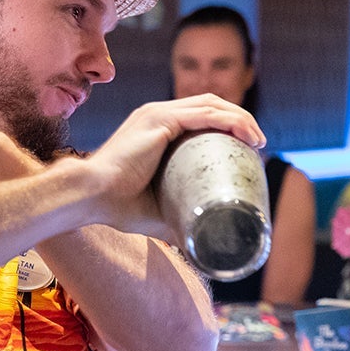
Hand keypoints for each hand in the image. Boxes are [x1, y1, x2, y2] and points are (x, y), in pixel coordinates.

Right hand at [85, 94, 265, 236]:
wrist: (90, 197)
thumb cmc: (118, 207)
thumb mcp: (157, 212)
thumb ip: (177, 220)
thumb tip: (197, 244)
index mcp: (156, 128)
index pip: (201, 116)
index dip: (228, 126)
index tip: (248, 149)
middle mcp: (158, 114)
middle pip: (211, 105)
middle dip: (240, 120)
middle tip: (259, 144)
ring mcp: (158, 113)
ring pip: (212, 105)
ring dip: (241, 118)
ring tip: (259, 140)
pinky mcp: (159, 120)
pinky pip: (204, 114)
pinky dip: (230, 121)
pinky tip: (247, 133)